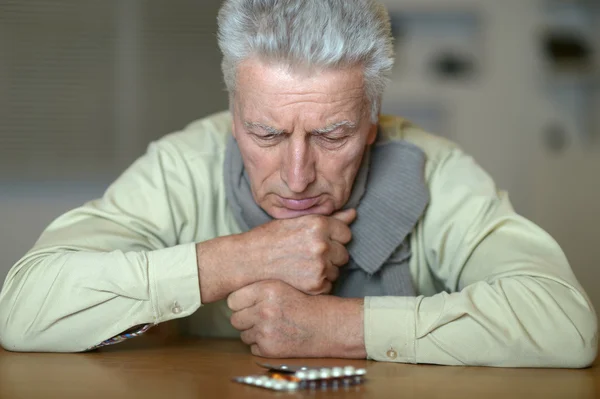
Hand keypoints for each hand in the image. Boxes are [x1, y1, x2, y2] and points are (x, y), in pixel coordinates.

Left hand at [227, 280, 365, 357]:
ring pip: (243, 334)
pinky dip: (263, 345)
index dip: (240, 303)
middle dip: (246, 319)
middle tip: (262, 317)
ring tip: (274, 326)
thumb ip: (259, 288)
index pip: (232, 299)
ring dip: (254, 332)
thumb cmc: (307, 304)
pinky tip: (279, 337)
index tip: (248, 304)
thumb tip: (232, 296)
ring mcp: (265, 330)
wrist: (328, 326)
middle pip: (235, 318)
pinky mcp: (269, 348)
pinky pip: (253, 348)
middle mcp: (264, 309)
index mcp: (267, 289)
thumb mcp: (284, 286)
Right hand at [238, 208, 355, 294]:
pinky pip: (328, 285)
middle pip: (344, 253)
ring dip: (325, 270)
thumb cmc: (271, 238)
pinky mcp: (315, 285)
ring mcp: (320, 266)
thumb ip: (330, 219)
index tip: (318, 241)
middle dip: (331, 255)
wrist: (249, 260)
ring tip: (303, 266)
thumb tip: (353, 214)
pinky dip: (318, 284)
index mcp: (319, 224)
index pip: (346, 233)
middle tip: (308, 255)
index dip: (333, 238)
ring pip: (337, 270)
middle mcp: (322, 244)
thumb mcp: (298, 221)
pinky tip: (301, 278)